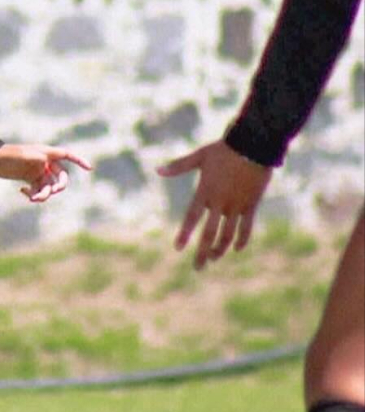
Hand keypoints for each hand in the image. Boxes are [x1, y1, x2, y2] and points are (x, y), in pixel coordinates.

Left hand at [0, 144, 92, 202]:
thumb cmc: (10, 155)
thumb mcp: (28, 156)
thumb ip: (41, 162)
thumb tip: (47, 172)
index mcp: (46, 153)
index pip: (67, 155)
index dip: (79, 161)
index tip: (89, 169)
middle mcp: (44, 162)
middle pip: (60, 176)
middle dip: (59, 185)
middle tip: (53, 191)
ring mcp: (37, 172)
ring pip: (49, 187)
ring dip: (44, 194)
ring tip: (34, 198)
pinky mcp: (29, 179)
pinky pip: (38, 190)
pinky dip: (34, 194)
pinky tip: (24, 192)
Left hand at [157, 140, 271, 269]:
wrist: (253, 144)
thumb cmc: (224, 149)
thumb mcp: (199, 157)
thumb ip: (179, 166)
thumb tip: (157, 170)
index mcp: (205, 192)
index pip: (191, 218)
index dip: (185, 234)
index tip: (178, 248)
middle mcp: (220, 202)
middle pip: (209, 233)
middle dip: (202, 252)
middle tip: (197, 267)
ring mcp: (236, 205)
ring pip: (228, 234)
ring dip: (220, 249)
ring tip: (213, 258)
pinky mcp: (251, 204)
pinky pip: (246, 227)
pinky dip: (241, 239)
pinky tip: (236, 249)